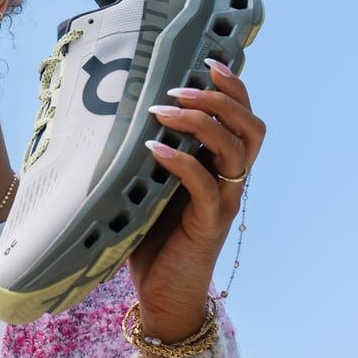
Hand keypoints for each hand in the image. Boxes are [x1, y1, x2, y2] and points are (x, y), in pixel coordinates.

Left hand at [126, 59, 263, 357]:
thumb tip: (107, 121)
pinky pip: (205, 185)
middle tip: (182, 87)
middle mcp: (230, 181)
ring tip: (166, 111)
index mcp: (220, 168)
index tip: (207, 60)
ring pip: (236, 150)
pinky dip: (182, 162)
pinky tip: (154, 149)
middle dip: (222, 98)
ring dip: (204, 123)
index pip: (241, 118)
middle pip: (251, 127)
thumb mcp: (146, 189)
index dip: (233, 87)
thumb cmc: (151, 242)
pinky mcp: (209, 224)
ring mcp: (223, 202)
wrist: (162, 297)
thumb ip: (142, 159)